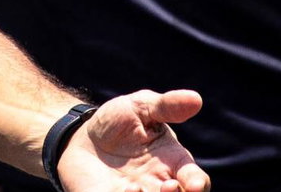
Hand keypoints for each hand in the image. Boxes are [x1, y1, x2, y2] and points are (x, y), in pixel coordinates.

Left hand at [58, 89, 209, 191]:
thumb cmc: (119, 122)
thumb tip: (196, 98)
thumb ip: (166, 106)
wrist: (82, 138)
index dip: (198, 185)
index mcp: (173, 163)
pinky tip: (122, 189)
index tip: (195, 185)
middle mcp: (159, 185)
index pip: (196, 180)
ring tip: (137, 187)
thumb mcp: (140, 107)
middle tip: (168, 187)